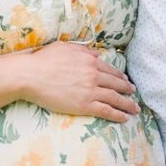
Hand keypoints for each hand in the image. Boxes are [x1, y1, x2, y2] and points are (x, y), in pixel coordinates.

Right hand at [17, 41, 138, 120]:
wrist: (31, 75)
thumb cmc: (43, 60)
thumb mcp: (65, 47)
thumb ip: (82, 49)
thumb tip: (95, 53)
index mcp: (89, 60)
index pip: (110, 69)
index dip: (119, 76)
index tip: (125, 80)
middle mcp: (94, 75)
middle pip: (116, 83)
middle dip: (127, 89)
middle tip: (133, 93)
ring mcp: (90, 91)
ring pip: (115, 98)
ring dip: (127, 104)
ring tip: (135, 108)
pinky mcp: (85, 105)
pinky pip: (107, 110)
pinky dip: (118, 114)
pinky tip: (125, 118)